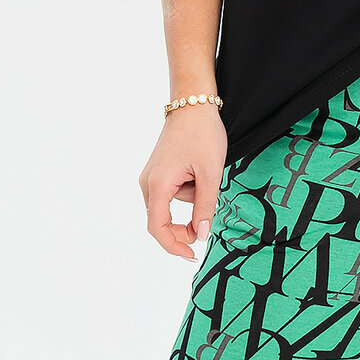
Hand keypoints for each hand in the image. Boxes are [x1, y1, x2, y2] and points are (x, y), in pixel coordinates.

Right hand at [139, 103, 226, 260]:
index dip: (173, 245)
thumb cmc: (202, 134)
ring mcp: (151, 177)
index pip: (158, 228)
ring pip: (171, 206)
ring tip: (206, 173)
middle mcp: (148, 183)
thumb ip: (206, 206)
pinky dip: (189, 190)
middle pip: (162, 220)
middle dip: (185, 225)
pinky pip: (172, 193)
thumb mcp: (211, 173)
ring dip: (192, 200)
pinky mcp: (158, 172)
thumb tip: (201, 235)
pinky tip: (198, 170)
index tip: (191, 255)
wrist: (192, 104)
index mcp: (158, 185)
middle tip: (207, 222)